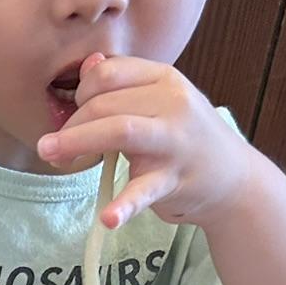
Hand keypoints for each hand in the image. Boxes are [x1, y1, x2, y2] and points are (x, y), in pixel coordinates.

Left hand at [37, 53, 259, 231]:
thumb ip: (125, 84)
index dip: (79, 92)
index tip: (72, 115)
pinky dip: (124, 206)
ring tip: (51, 158)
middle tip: (51, 149)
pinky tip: (108, 218)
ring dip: (77, 142)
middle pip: (104, 104)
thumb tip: (87, 66)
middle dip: (70, 126)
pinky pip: (144, 191)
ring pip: (119, 130)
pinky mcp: (175, 180)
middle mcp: (173, 103)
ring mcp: (175, 142)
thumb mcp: (161, 100)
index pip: (108, 73)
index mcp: (165, 78)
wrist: (234, 179)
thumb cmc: (185, 137)